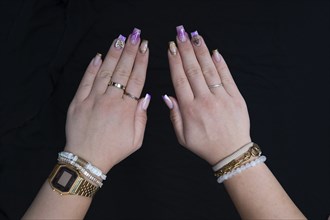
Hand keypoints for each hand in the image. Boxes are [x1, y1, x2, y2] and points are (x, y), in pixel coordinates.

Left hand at [64, 29, 149, 172]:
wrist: (87, 159)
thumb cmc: (113, 150)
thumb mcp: (136, 140)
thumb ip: (142, 117)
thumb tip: (145, 96)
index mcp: (127, 110)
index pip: (136, 79)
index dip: (141, 62)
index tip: (145, 47)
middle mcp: (111, 101)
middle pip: (122, 71)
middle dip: (130, 51)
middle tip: (135, 35)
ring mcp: (93, 99)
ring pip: (105, 71)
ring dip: (113, 54)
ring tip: (120, 39)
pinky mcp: (79, 101)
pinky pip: (86, 80)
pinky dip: (92, 67)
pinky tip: (98, 56)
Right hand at [165, 26, 250, 164]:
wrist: (232, 152)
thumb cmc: (205, 145)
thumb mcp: (183, 137)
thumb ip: (174, 115)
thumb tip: (167, 96)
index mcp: (190, 109)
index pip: (179, 79)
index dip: (174, 61)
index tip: (171, 47)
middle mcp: (205, 100)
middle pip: (193, 70)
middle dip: (185, 49)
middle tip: (180, 33)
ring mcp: (221, 98)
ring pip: (209, 70)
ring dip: (201, 51)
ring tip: (195, 36)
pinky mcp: (235, 97)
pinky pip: (227, 77)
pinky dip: (220, 63)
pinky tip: (214, 52)